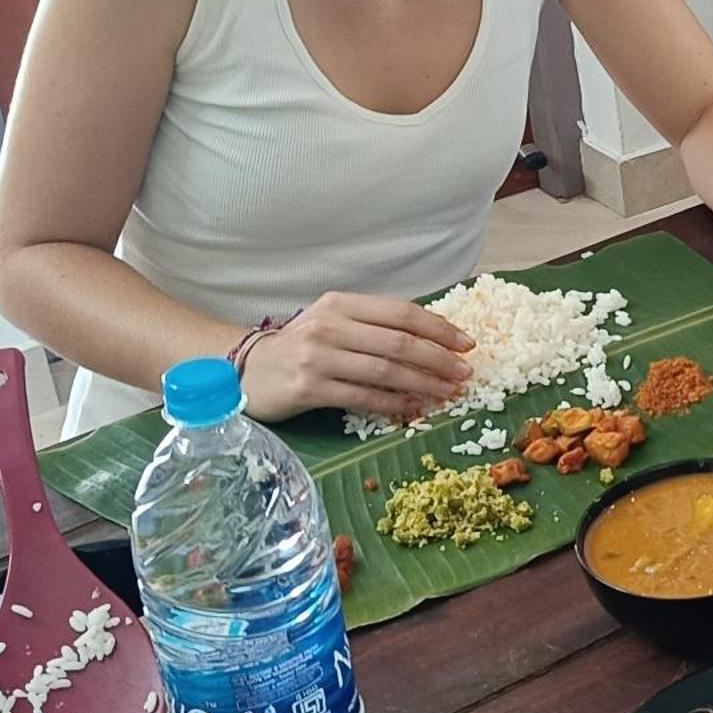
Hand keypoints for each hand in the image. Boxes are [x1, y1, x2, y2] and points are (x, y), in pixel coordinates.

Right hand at [238, 291, 474, 422]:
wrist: (245, 371)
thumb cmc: (300, 347)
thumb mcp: (334, 323)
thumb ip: (375, 326)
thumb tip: (433, 339)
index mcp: (340, 304)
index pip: (401, 312)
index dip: (439, 328)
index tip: (467, 344)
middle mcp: (328, 326)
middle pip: (398, 342)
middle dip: (439, 359)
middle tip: (465, 373)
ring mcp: (317, 357)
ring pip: (384, 371)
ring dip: (423, 384)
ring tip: (448, 393)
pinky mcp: (308, 388)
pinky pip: (362, 397)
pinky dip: (393, 404)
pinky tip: (413, 409)